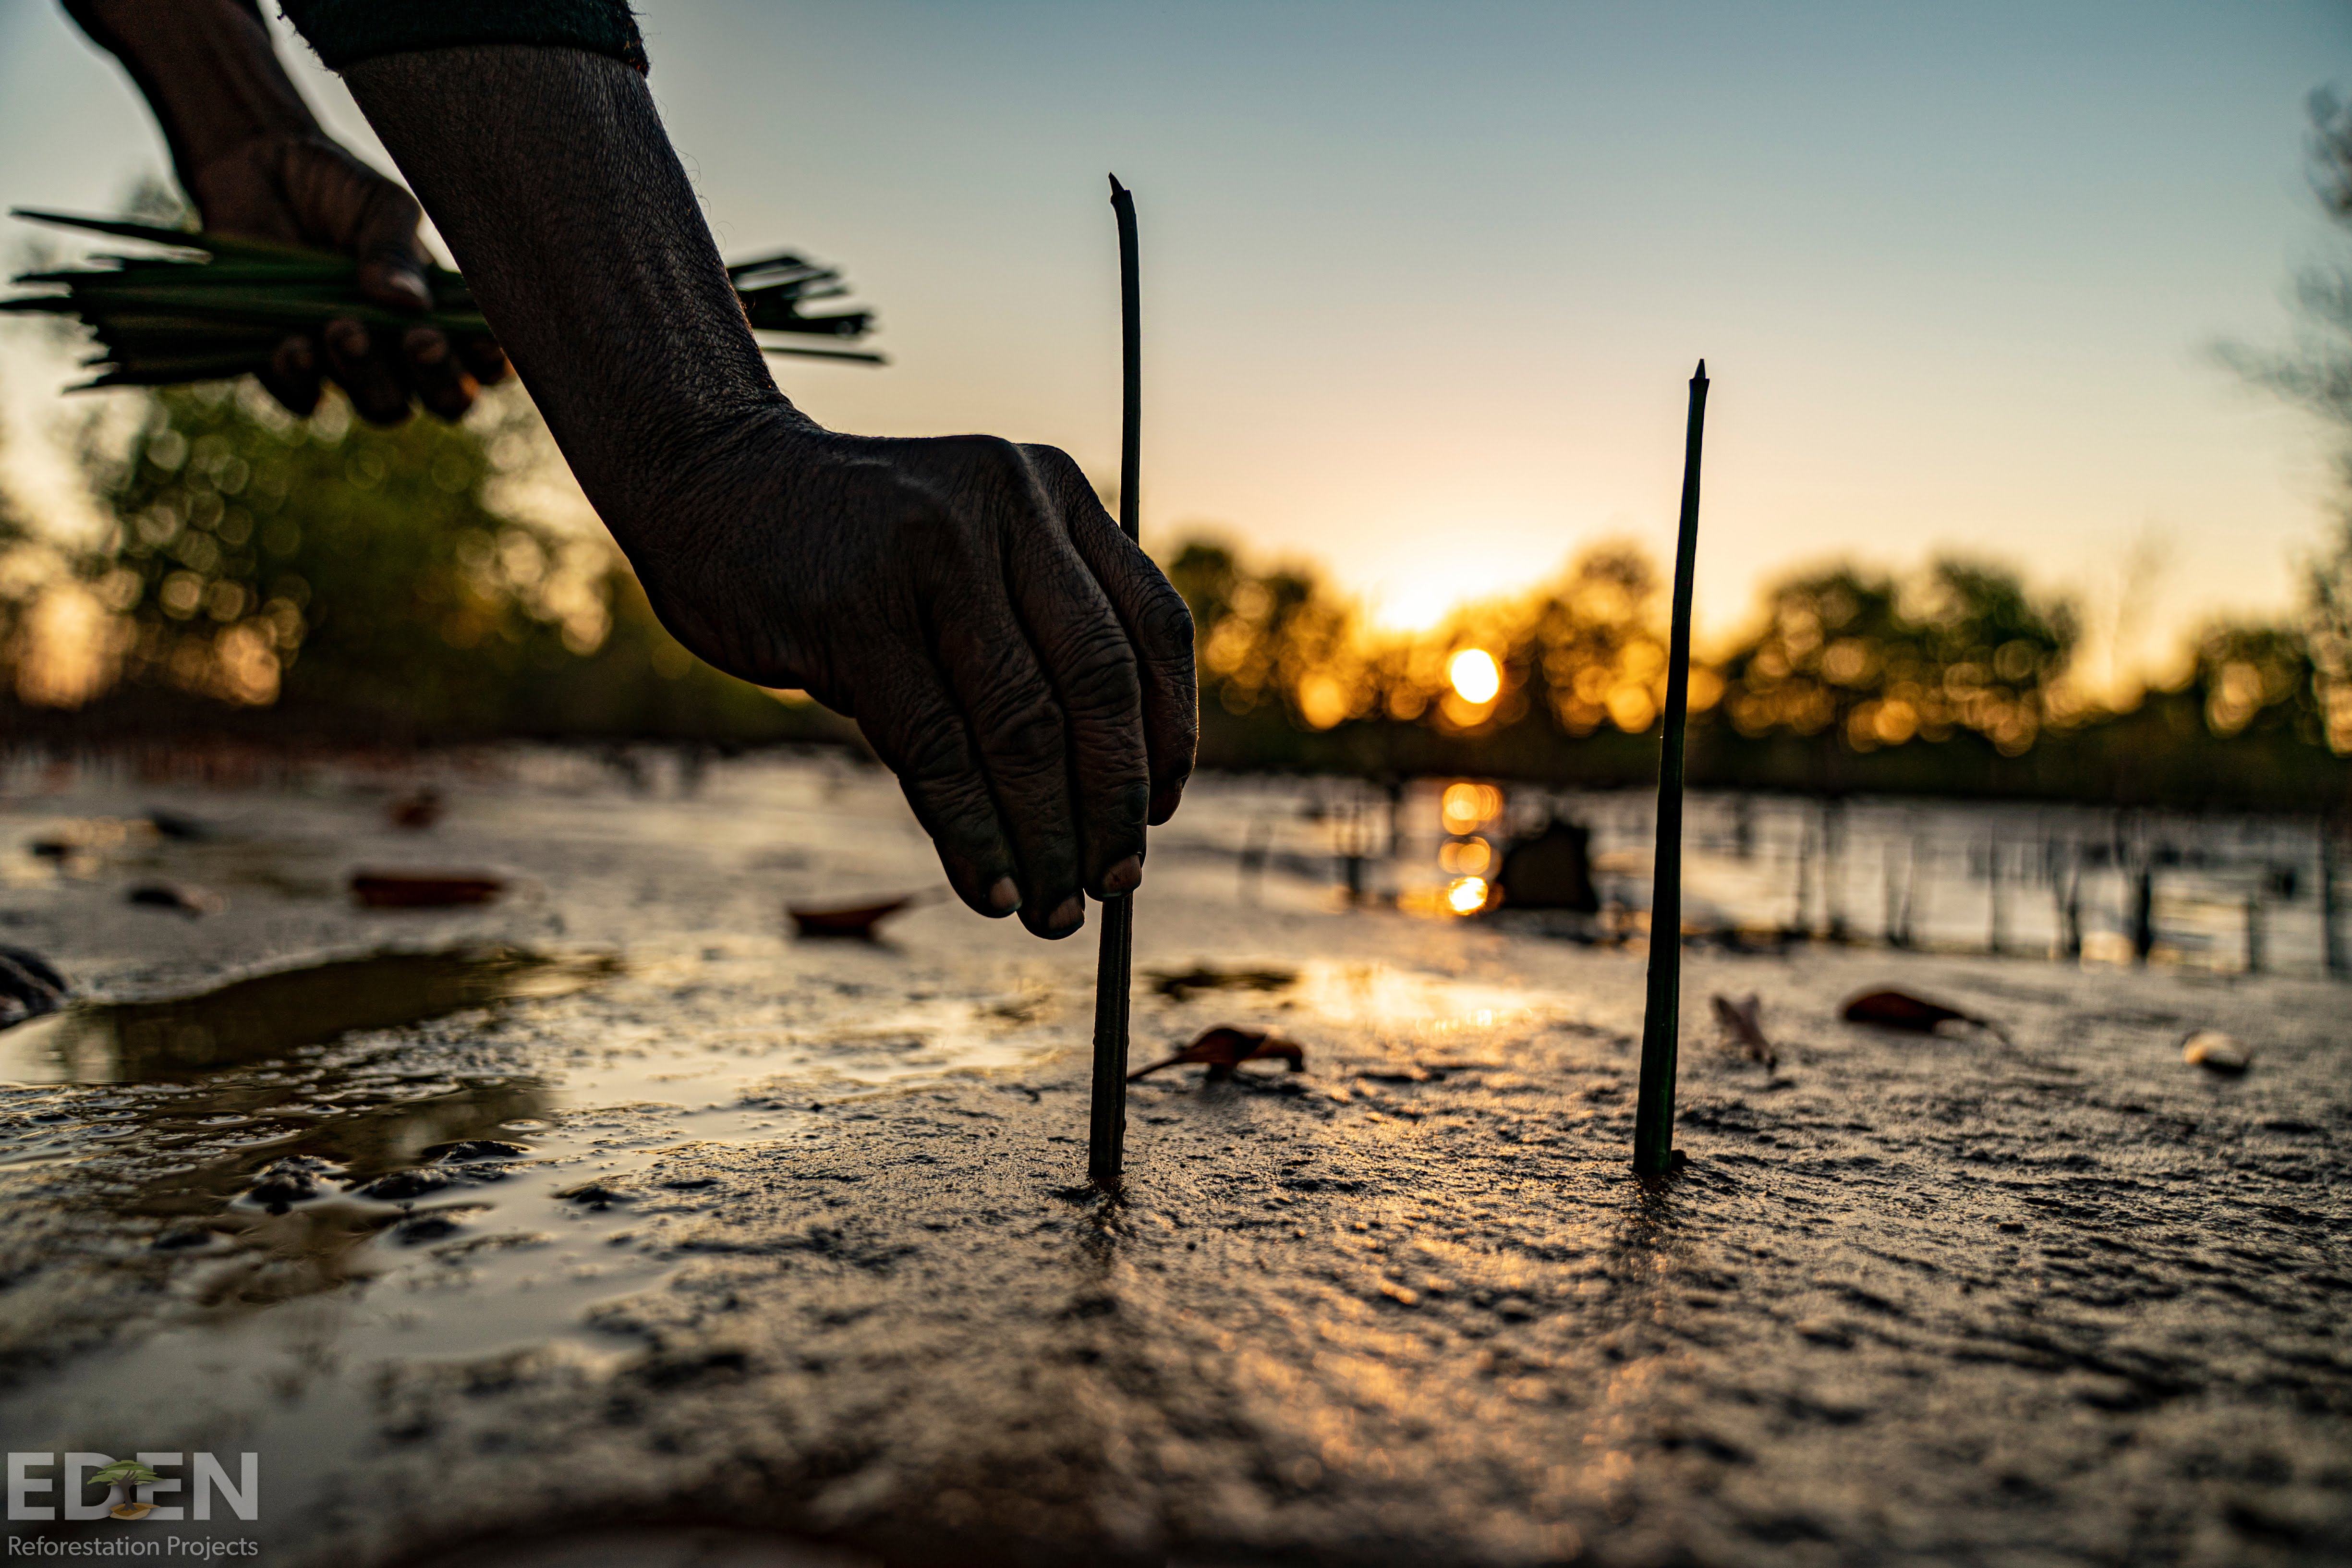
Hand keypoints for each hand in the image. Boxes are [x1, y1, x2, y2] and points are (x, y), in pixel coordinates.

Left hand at [188, 132, 507, 422]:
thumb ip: (396, 248)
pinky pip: (307, 401)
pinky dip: (304, 381)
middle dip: (438, 377)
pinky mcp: (291, 370)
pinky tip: (292, 346)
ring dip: (370, 377)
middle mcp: (405, 350)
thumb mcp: (376, 202)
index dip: (493, 363)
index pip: (488, 360)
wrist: (251, 174)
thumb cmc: (332, 187)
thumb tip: (413, 304)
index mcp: (443, 311)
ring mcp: (351, 366)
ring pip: (383, 406)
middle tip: (418, 339)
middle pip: (446, 398)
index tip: (481, 342)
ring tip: (343, 327)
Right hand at [632, 415, 1197, 938]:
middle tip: (1116, 885)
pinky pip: (936, 750)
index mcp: (1051, 493)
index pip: (1153, 629)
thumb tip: (1104, 804)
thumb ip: (1034, 636)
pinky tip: (990, 887)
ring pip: (1021, 728)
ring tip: (1051, 911)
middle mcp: (1006, 508)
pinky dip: (972, 834)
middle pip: (1098, 685)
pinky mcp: (854, 613)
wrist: (711, 481)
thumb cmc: (854, 549)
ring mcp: (931, 554)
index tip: (1160, 815)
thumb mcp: (967, 557)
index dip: (1168, 736)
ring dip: (1046, 838)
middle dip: (1113, 805)